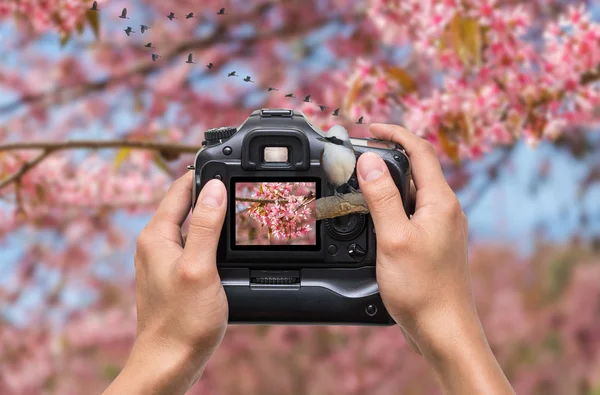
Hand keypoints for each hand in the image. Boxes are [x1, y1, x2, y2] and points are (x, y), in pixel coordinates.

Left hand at [104, 172, 227, 394]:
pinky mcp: (175, 276)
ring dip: (213, 217)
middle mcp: (156, 244)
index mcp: (156, 236)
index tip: (228, 163)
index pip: (179, 189)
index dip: (204, 173)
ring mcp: (164, 261)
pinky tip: (229, 246)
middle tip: (241, 185)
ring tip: (240, 210)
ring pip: (192, 226)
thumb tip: (214, 187)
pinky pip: (194, 246)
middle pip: (186, 205)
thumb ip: (206, 225)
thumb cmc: (182, 321)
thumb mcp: (199, 266)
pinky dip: (211, 239)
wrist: (170, 362)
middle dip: (212, 193)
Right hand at [356, 124, 513, 394]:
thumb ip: (382, 197)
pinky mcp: (434, 241)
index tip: (369, 128)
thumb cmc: (423, 289)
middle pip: (418, 167)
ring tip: (360, 180)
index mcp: (441, 201)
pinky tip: (375, 213)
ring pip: (414, 190)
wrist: (443, 329)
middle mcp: (446, 209)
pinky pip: (413, 210)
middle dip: (388, 154)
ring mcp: (441, 225)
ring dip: (389, 179)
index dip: (394, 133)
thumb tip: (371, 160)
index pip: (419, 150)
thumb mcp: (394, 238)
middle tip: (358, 153)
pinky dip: (393, 202)